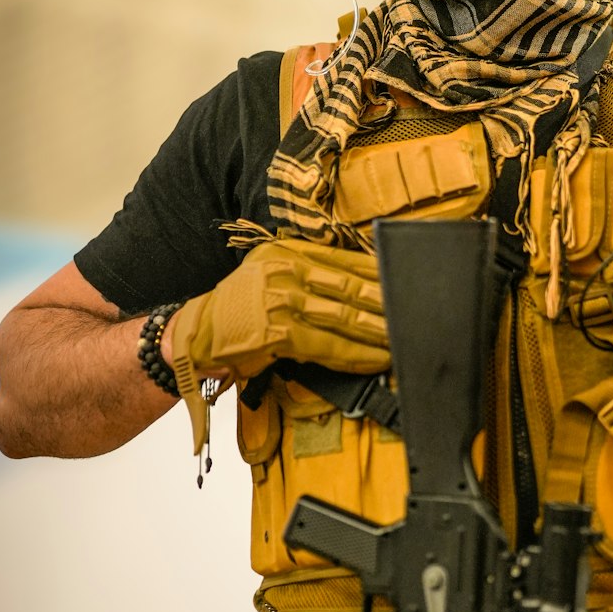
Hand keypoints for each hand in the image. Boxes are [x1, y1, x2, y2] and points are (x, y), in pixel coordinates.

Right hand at [170, 240, 388, 385]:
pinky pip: (328, 345)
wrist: (195, 334)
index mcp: (286, 252)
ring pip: (344, 316)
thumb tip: (359, 286)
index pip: (345, 260)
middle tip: (418, 311)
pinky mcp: (278, 333)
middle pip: (350, 287)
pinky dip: (357, 355)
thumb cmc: (238, 309)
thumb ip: (308, 273)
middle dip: (388, 303)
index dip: (379, 274)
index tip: (407, 281)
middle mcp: (285, 271)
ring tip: (405, 337)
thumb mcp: (270, 275)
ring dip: (379, 331)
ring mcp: (281, 302)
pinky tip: (378, 359)